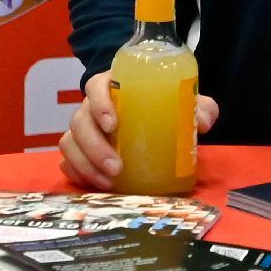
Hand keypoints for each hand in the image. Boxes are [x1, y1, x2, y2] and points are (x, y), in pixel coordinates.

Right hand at [57, 72, 219, 191]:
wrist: (152, 116)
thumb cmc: (163, 104)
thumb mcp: (183, 101)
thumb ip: (198, 107)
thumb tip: (202, 122)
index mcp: (113, 86)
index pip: (96, 87)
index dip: (99, 104)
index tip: (113, 125)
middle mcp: (92, 106)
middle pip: (79, 121)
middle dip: (94, 147)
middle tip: (116, 168)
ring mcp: (83, 128)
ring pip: (70, 142)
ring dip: (85, 164)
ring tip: (108, 183)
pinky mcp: (79, 149)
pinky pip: (67, 160)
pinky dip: (76, 173)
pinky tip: (92, 184)